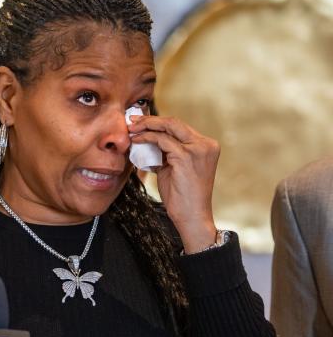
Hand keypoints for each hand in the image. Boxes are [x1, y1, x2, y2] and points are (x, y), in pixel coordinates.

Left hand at [129, 115, 219, 251]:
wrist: (191, 216)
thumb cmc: (181, 196)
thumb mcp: (173, 168)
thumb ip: (165, 153)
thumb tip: (146, 141)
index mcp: (206, 146)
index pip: (180, 127)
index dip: (158, 122)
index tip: (139, 122)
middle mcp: (206, 145)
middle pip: (174, 122)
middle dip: (150, 120)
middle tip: (131, 121)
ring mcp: (198, 149)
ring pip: (168, 127)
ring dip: (146, 127)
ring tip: (130, 130)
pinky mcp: (186, 156)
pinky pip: (162, 140)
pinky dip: (147, 138)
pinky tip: (136, 141)